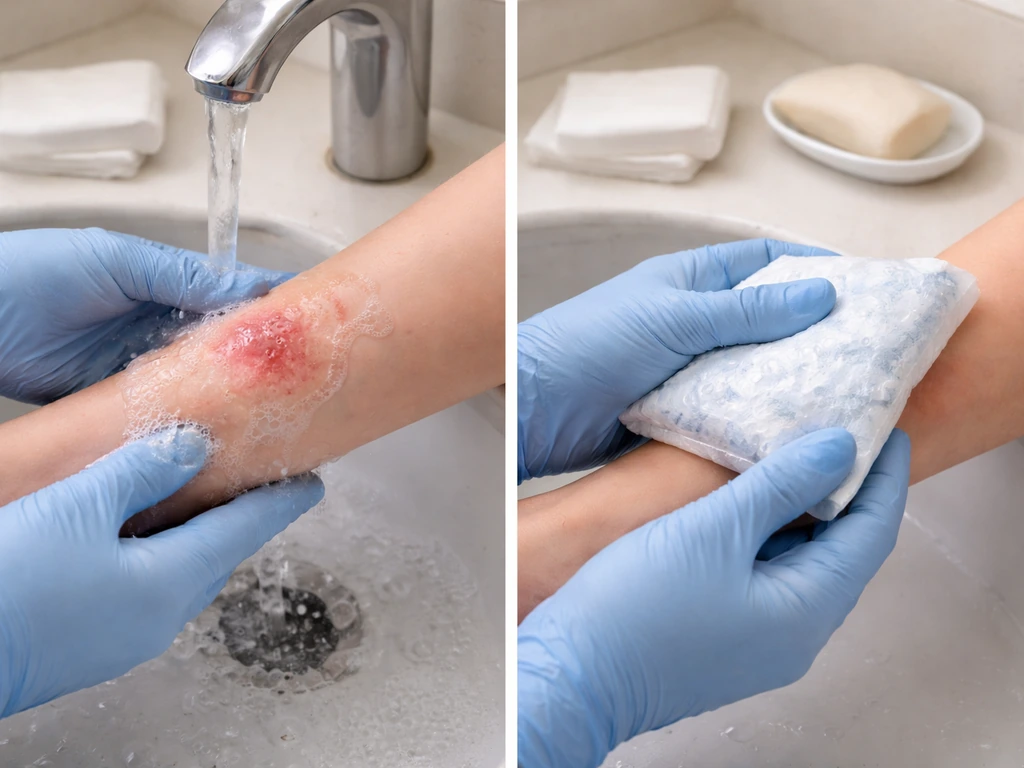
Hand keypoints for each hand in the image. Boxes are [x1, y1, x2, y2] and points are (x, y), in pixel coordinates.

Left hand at [0, 228, 289, 403]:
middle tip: (296, 375)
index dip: (268, 307)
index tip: (309, 321)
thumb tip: (243, 287)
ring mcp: (136, 367)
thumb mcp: (114, 261)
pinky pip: (158, 413)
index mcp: (160, 285)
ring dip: (223, 393)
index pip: (229, 296)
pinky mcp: (113, 403)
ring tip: (265, 404)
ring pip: (196, 383)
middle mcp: (154, 328)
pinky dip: (183, 419)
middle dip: (254, 359)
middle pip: (220, 347)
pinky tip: (211, 426)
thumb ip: (178, 275)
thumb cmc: (28, 274)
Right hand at [0, 427, 323, 717]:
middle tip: (258, 486)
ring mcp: (127, 639)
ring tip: (203, 505)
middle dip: (239, 519)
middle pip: (219, 556)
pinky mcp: (95, 647)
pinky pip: (149, 593)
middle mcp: (160, 619)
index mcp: (170, 583)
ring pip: (183, 576)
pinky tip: (141, 542)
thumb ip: (141, 471)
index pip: (245, 531)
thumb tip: (192, 445)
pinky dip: (161, 560)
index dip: (279, 501)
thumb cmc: (8, 586)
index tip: (310, 484)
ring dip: (198, 539)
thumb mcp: (78, 507)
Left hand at [517, 239, 836, 481]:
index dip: (813, 272)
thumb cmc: (592, 344)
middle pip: (768, 322)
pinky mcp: (683, 413)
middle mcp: (695, 322)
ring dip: (790, 384)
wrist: (538, 409)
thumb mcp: (676, 317)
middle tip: (870, 355)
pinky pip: (733, 412)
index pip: (765, 265)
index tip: (864, 291)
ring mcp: (689, 369)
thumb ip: (747, 310)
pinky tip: (796, 432)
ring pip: (755, 372)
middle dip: (813, 335)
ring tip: (847, 397)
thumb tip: (822, 292)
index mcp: (691, 282)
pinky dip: (760, 420)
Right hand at [518, 428, 909, 767]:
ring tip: (797, 461)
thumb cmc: (637, 609)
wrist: (573, 675)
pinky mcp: (728, 640)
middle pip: (843, 553)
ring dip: (807, 515)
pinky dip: (773, 538)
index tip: (886, 429)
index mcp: (806, 612)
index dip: (884, 476)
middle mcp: (795, 637)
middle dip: (848, 493)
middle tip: (842, 438)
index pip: (872, 533)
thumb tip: (840, 448)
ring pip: (803, 566)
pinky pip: (771, 581)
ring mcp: (761, 644)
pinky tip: (752, 507)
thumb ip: (779, 484)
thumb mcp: (713, 530)